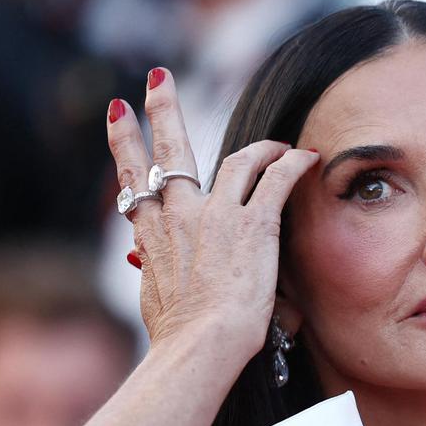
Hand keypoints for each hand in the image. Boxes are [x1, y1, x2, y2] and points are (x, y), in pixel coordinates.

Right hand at [106, 68, 318, 357]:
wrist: (201, 346)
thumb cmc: (179, 340)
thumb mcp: (155, 304)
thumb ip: (158, 282)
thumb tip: (160, 289)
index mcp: (154, 235)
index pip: (135, 179)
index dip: (126, 143)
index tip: (118, 114)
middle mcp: (180, 215)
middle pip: (171, 151)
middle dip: (164, 110)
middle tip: (158, 80)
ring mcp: (217, 216)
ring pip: (237, 160)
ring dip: (259, 146)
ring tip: (275, 141)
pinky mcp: (254, 224)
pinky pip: (277, 180)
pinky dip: (293, 165)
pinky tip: (306, 158)